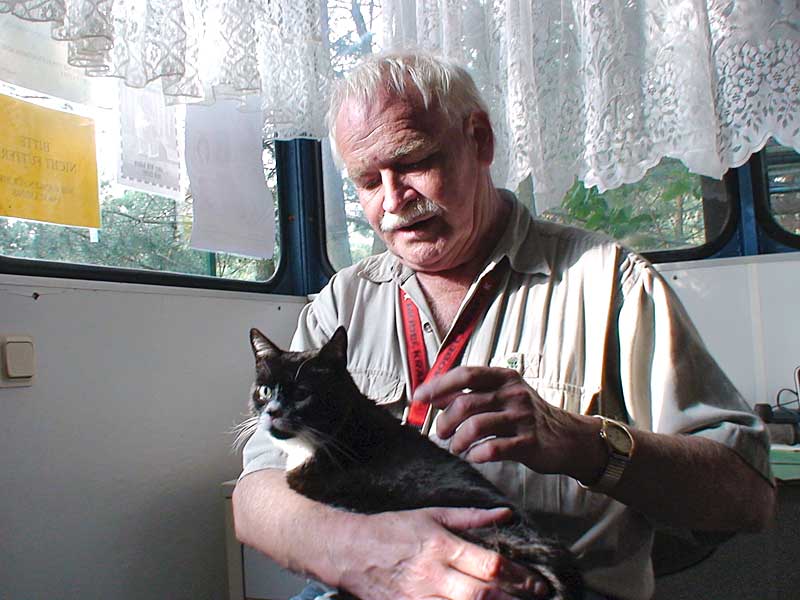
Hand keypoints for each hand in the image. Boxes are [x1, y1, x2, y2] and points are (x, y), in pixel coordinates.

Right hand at [337, 506, 549, 599]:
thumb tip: (506, 514)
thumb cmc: (393, 529)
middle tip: (540, 599)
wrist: (351, 551)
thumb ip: (471, 517)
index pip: (489, 565)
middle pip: (483, 595)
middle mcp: (434, 576)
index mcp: (441, 547)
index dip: (519, 576)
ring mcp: (421, 599)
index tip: (538, 583)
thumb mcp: (432, 514)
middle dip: (515, 599)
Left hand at [413, 366, 600, 477]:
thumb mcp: (504, 395)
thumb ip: (474, 394)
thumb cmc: (528, 416)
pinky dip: (476, 455)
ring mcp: (522, 418)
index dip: (439, 385)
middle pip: (465, 404)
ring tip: (455, 448)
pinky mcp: (529, 443)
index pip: (465, 374)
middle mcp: (513, 394)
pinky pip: (493, 449)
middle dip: (445, 421)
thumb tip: (435, 397)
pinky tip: (473, 457)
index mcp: (504, 377)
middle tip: (440, 434)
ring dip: (457, 441)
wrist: (568, 438)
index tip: (419, 397)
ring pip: (475, 427)